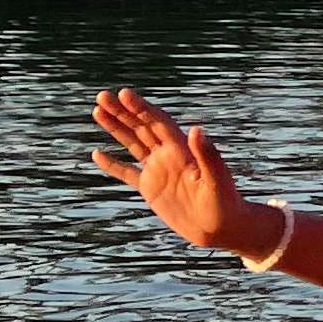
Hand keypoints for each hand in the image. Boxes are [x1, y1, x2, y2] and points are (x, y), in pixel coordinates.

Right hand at [90, 89, 270, 255]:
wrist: (221, 227)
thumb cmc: (225, 203)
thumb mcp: (217, 179)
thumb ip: (207, 155)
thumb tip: (196, 129)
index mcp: (182, 149)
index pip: (158, 122)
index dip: (141, 108)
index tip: (123, 93)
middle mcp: (168, 155)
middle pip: (141, 127)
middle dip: (122, 111)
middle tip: (102, 95)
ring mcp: (158, 170)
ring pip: (133, 143)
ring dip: (116, 128)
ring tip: (97, 111)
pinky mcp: (151, 188)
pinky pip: (127, 173)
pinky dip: (112, 164)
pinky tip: (97, 153)